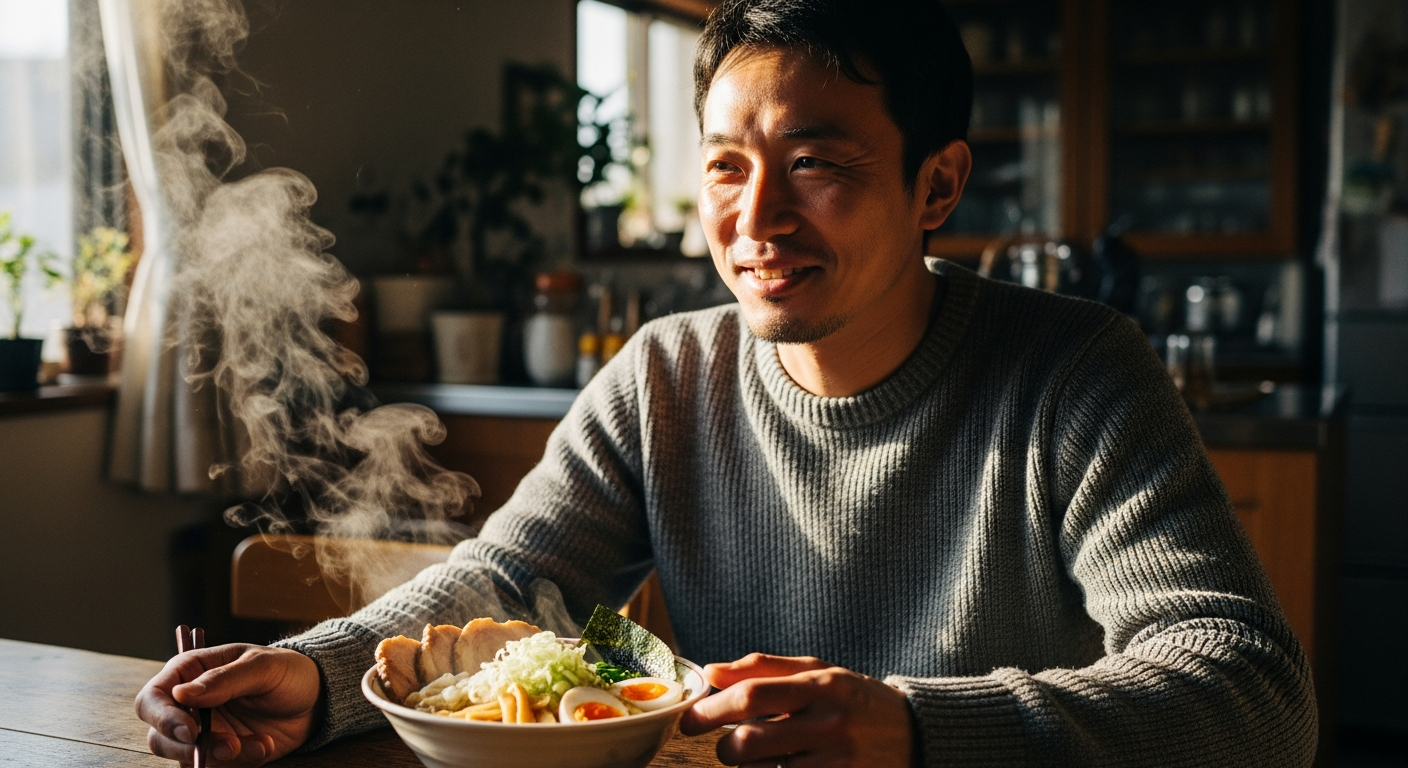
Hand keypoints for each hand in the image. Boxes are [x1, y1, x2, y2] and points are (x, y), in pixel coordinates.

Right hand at [135, 644, 321, 765]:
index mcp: (190, 672)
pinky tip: (265, 745)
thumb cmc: (287, 672)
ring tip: (259, 743)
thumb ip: (224, 679)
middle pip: (160, 736)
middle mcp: (188, 705)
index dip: (162, 717)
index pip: (152, 698)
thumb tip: (180, 693)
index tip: (190, 730)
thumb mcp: (263, 667)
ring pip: (184, 757)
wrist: (315, 698)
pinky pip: (214, 766)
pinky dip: (240, 763)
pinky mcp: (219, 753)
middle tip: (231, 745)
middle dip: (191, 746)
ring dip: (220, 756)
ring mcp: (202, 731)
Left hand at [679, 653, 914, 767]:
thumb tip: (711, 672)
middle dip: (725, 748)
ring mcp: (836, 761)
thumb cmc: (854, 698)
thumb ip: (763, 668)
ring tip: (758, 758)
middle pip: (749, 743)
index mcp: (820, 686)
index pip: (752, 696)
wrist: (915, 733)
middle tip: (727, 746)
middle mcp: (828, 724)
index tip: (689, 720)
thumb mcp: (818, 671)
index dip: (711, 709)